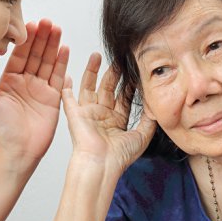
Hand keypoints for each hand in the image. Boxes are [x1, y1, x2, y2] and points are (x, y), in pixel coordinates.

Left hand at [0, 19, 68, 159]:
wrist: (20, 149)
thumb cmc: (3, 129)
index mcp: (10, 80)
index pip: (19, 55)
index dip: (25, 40)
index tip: (30, 25)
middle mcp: (26, 81)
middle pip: (35, 54)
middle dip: (41, 37)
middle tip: (47, 22)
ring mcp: (41, 87)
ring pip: (48, 61)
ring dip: (53, 45)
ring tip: (57, 29)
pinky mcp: (54, 96)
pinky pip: (58, 76)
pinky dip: (62, 62)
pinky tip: (64, 48)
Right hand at [62, 53, 155, 174]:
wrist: (102, 164)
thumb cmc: (119, 156)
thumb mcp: (142, 136)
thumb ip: (149, 120)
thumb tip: (155, 105)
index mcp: (117, 121)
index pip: (124, 98)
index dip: (129, 84)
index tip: (134, 71)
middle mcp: (102, 116)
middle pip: (108, 88)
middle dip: (113, 73)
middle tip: (119, 59)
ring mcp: (88, 114)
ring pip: (90, 87)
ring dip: (92, 72)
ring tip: (96, 56)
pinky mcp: (76, 115)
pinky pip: (68, 99)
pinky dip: (66, 88)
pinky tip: (66, 75)